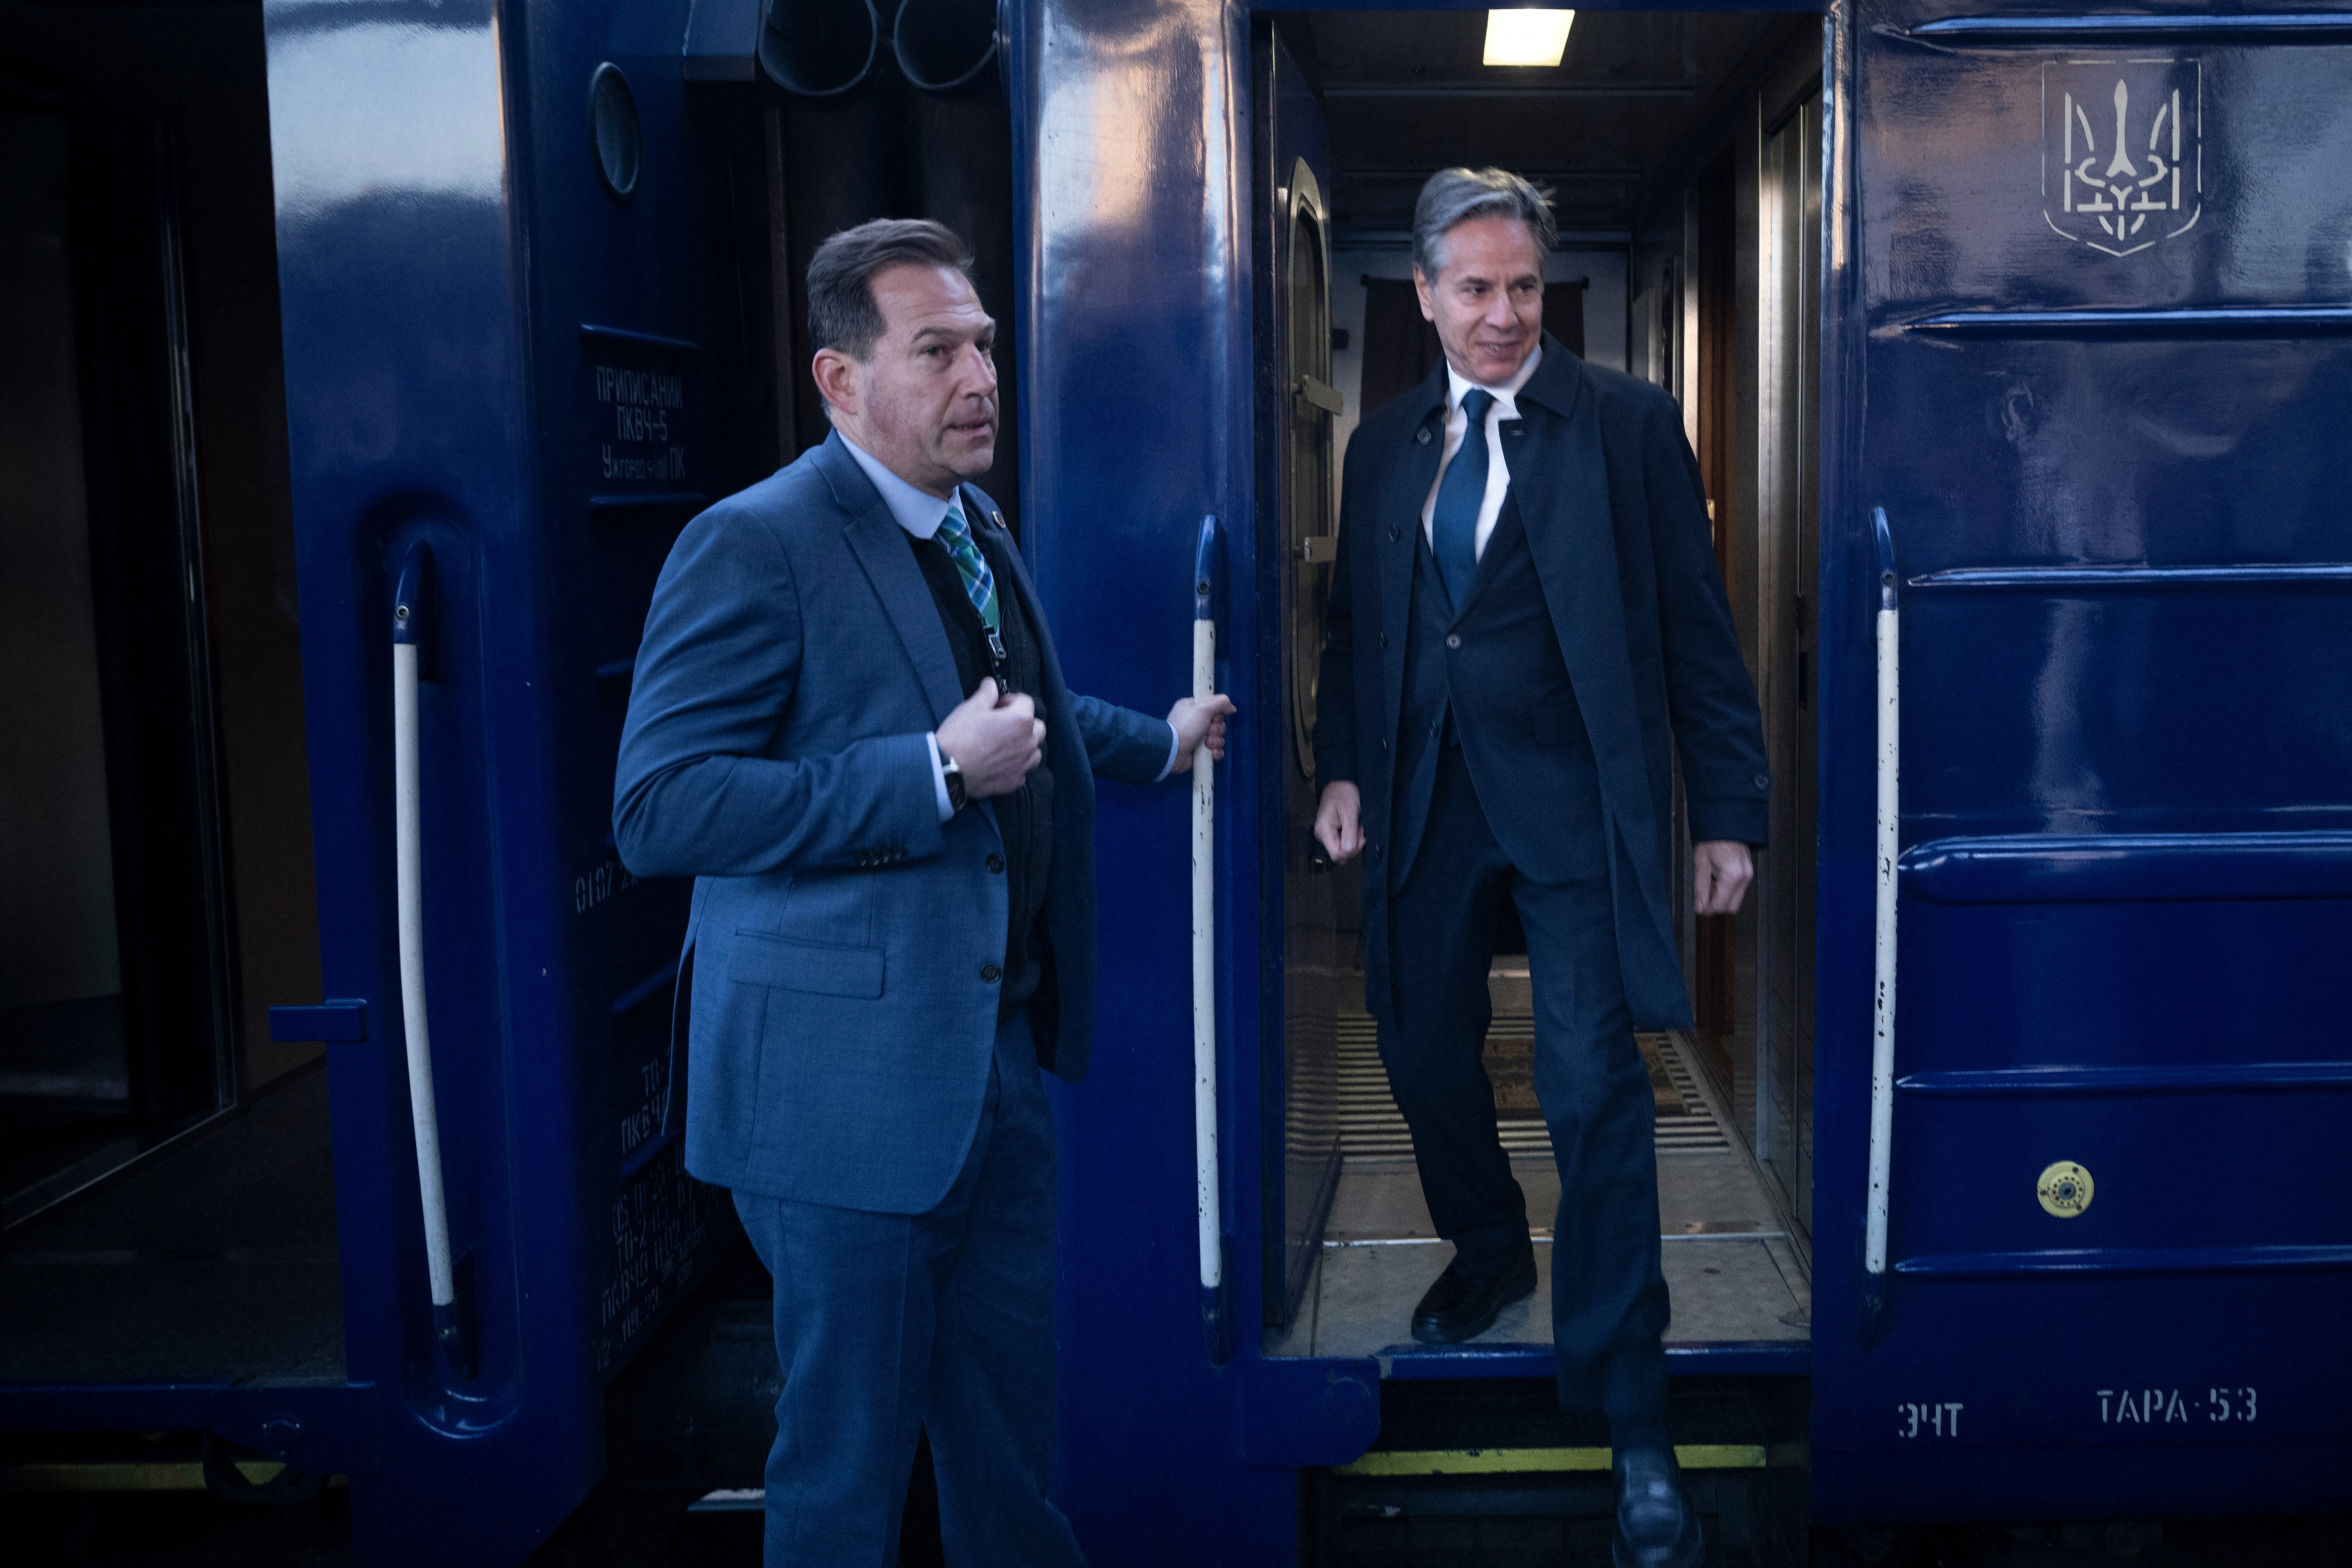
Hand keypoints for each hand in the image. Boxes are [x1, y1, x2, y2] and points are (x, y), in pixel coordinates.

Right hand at [936, 678, 1043, 797]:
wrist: (946, 770)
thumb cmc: (958, 737)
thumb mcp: (970, 707)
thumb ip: (986, 694)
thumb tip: (990, 685)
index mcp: (1021, 720)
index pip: (1026, 701)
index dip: (1010, 700)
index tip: (997, 705)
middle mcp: (1028, 742)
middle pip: (1036, 727)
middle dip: (1022, 722)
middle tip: (1001, 724)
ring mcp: (1023, 764)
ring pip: (1033, 750)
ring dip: (1023, 744)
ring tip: (1002, 744)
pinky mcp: (1015, 781)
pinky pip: (1022, 769)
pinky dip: (1015, 765)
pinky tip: (998, 762)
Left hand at [1167, 694, 1236, 773]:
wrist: (1173, 751)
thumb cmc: (1185, 727)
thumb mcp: (1203, 708)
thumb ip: (1220, 703)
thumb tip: (1231, 707)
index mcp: (1192, 707)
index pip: (1214, 707)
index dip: (1217, 714)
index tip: (1213, 717)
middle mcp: (1195, 721)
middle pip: (1218, 724)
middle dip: (1216, 730)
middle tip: (1208, 732)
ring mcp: (1197, 737)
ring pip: (1218, 738)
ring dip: (1216, 742)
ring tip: (1207, 744)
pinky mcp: (1200, 751)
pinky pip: (1215, 750)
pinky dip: (1215, 752)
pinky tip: (1211, 753)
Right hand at [1312, 781, 1363, 863]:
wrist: (1338, 783)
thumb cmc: (1344, 794)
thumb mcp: (1350, 812)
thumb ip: (1349, 833)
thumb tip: (1349, 851)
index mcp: (1324, 830)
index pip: (1336, 854)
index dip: (1351, 851)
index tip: (1361, 838)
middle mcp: (1322, 834)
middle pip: (1339, 853)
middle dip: (1353, 845)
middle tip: (1360, 830)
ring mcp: (1325, 834)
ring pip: (1341, 848)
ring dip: (1353, 841)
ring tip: (1357, 826)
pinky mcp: (1330, 832)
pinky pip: (1340, 841)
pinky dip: (1350, 837)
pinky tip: (1353, 827)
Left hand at [1693, 840, 1752, 915]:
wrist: (1725, 826)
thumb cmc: (1714, 840)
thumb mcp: (1701, 864)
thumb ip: (1700, 888)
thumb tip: (1700, 906)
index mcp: (1732, 875)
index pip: (1721, 905)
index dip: (1708, 909)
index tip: (1700, 908)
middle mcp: (1743, 877)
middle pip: (1731, 907)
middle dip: (1716, 905)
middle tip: (1704, 894)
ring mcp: (1748, 875)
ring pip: (1735, 900)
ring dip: (1721, 897)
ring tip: (1710, 881)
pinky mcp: (1748, 873)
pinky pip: (1738, 890)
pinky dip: (1727, 890)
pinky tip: (1717, 879)